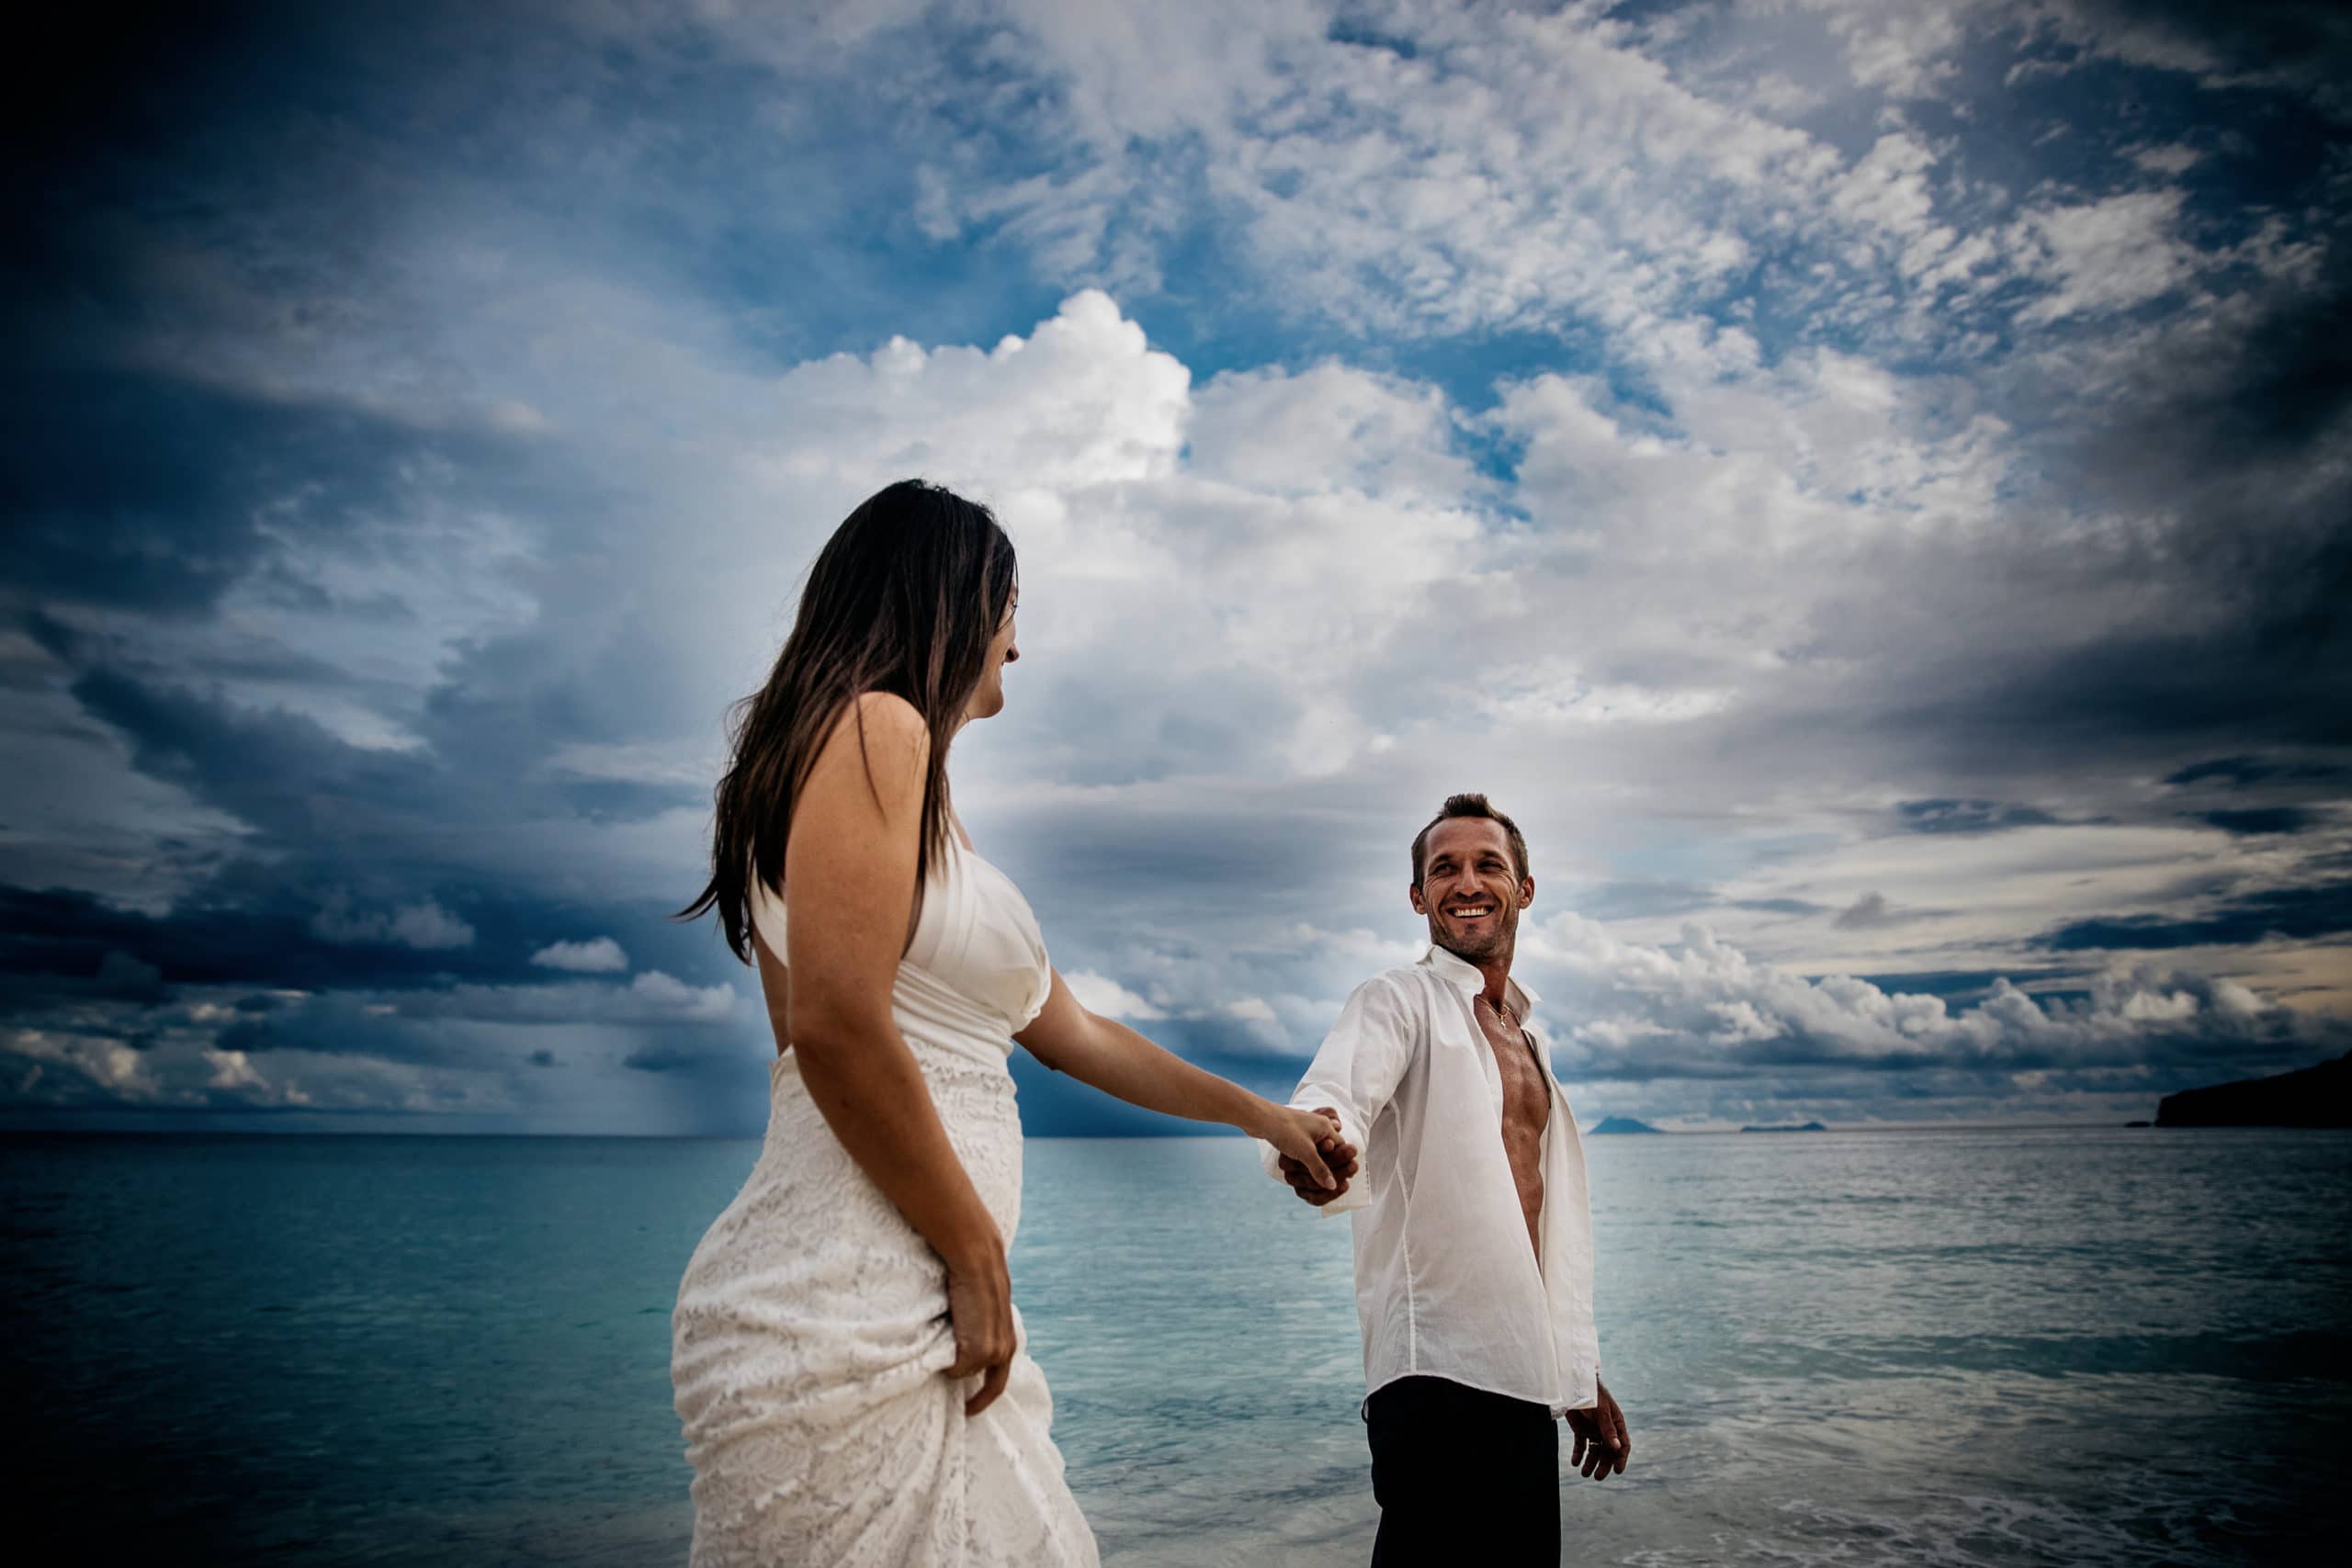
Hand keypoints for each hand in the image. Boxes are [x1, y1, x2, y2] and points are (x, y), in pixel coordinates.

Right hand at [942, 1230, 1016, 1417]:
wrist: (977, 1264)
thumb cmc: (974, 1281)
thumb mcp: (983, 1310)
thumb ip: (979, 1329)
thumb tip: (962, 1340)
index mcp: (1009, 1340)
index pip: (1001, 1378)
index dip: (988, 1393)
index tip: (974, 1407)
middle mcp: (1005, 1350)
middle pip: (988, 1385)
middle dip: (978, 1401)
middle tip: (967, 1413)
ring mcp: (992, 1354)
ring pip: (962, 1373)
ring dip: (952, 1363)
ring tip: (945, 1339)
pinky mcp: (977, 1353)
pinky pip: (952, 1368)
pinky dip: (944, 1357)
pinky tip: (944, 1332)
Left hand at [1272, 1104, 1358, 1205]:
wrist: (1260, 1117)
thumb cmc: (1285, 1131)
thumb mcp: (1305, 1152)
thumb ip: (1320, 1169)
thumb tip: (1333, 1185)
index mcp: (1325, 1127)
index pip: (1341, 1147)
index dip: (1341, 1163)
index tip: (1340, 1179)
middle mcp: (1317, 1126)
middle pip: (1330, 1149)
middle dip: (1328, 1164)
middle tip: (1327, 1180)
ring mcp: (1305, 1128)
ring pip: (1316, 1149)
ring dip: (1315, 1162)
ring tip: (1313, 1176)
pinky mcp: (1293, 1132)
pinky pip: (1304, 1147)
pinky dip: (1304, 1157)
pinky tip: (1299, 1166)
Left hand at [1565, 1378, 1629, 1478]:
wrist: (1573, 1383)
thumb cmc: (1592, 1393)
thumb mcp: (1601, 1411)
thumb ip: (1608, 1429)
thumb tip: (1617, 1448)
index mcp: (1616, 1423)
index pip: (1623, 1445)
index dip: (1621, 1458)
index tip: (1617, 1470)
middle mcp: (1606, 1429)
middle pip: (1608, 1451)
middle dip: (1603, 1465)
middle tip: (1597, 1477)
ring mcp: (1593, 1429)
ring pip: (1594, 1451)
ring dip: (1590, 1462)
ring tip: (1584, 1473)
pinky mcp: (1580, 1429)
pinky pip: (1581, 1445)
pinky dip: (1578, 1454)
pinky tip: (1575, 1463)